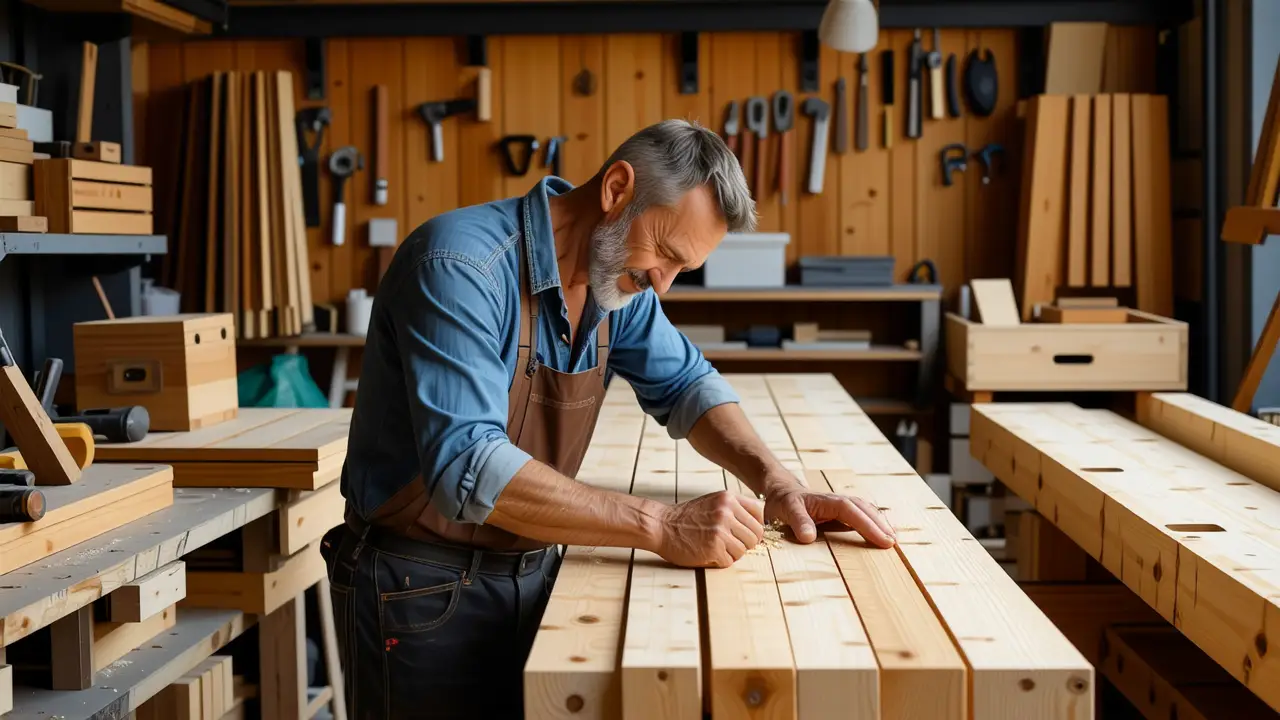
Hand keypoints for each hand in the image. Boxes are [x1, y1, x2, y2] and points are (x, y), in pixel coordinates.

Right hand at [653, 491, 765, 567]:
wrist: (661, 525)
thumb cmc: (687, 516)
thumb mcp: (713, 502)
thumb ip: (734, 509)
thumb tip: (758, 525)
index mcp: (728, 498)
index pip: (760, 514)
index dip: (755, 527)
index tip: (745, 532)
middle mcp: (727, 512)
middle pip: (756, 535)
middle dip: (745, 543)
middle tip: (729, 544)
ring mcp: (720, 530)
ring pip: (744, 550)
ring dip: (732, 553)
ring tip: (716, 547)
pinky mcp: (714, 548)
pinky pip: (730, 561)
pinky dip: (720, 561)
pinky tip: (707, 553)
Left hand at [763, 477, 895, 547]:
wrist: (781, 493)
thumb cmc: (783, 502)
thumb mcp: (786, 510)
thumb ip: (798, 521)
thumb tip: (809, 537)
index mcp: (828, 501)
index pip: (852, 511)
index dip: (868, 525)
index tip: (883, 539)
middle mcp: (838, 501)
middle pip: (865, 509)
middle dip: (880, 525)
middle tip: (893, 544)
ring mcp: (841, 506)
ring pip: (866, 511)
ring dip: (880, 523)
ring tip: (893, 540)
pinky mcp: (841, 513)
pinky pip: (862, 515)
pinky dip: (874, 522)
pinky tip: (882, 533)